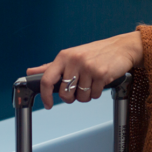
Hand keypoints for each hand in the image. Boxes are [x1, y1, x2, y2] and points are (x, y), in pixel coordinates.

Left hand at [26, 31, 143, 108]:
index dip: (45, 95)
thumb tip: (30, 72)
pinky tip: (99, 82)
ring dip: (86, 95)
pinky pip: (94, 95)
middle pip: (65, 93)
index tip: (48, 104)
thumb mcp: (70, 56)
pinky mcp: (101, 74)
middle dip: (71, 97)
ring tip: (91, 83)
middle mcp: (75, 60)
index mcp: (64, 56)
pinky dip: (96, 93)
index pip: (47, 79)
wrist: (120, 48)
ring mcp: (88, 67)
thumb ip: (50, 66)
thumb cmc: (94, 53)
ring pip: (80, 97)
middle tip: (77, 90)